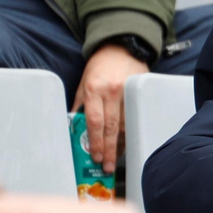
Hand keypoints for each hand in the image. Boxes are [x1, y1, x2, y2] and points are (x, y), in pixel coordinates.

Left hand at [72, 43, 148, 172]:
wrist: (122, 47)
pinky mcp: (139, 92)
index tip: (94, 156)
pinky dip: (128, 132)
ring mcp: (128, 92)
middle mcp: (111, 92)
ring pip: (125, 125)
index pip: (94, 121)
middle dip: (108, 149)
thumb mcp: (84, 83)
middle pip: (111, 127)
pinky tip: (124, 143)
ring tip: (115, 159)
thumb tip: (74, 127)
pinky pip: (134, 117)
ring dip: (120, 144)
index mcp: (93, 89)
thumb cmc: (99, 66)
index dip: (95, 141)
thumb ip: (80, 105)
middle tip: (106, 166)